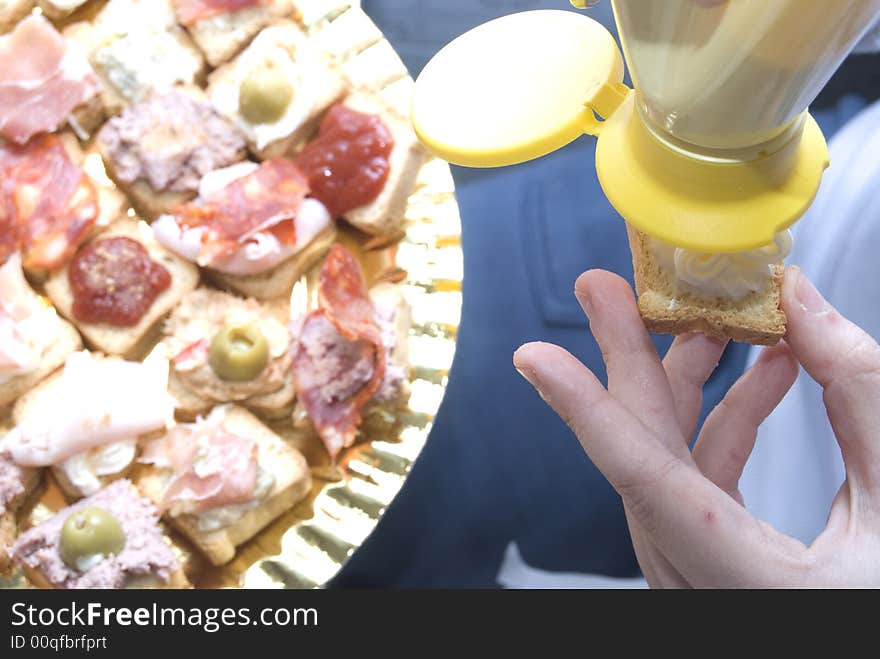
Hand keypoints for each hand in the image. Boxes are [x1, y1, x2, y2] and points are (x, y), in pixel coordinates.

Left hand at [513, 267, 879, 586]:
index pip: (643, 479)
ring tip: (716, 323)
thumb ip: (857, 396)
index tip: (535, 357)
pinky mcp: (711, 561)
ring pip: (665, 465)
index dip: (585, 408)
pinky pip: (696, 485)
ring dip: (688, 388)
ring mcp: (698, 575)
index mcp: (742, 577)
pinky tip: (767, 379)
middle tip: (604, 292)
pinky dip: (726, 427)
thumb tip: (802, 304)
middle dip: (627, 361)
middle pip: (643, 454)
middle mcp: (700, 582)